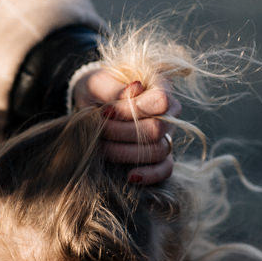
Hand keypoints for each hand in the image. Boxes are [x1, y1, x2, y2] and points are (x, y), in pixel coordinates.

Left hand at [72, 68, 180, 183]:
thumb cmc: (97, 91)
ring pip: (157, 151)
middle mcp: (169, 113)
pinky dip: (149, 175)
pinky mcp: (161, 156)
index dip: (134, 109)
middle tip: (99, 128)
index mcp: (160, 87)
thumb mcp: (98, 84)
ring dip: (124, 152)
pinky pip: (165, 169)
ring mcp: (167, 135)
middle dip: (121, 132)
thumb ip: (115, 88)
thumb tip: (136, 89)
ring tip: (101, 146)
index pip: (161, 100)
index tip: (106, 111)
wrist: (91, 105)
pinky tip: (130, 176)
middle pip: (156, 129)